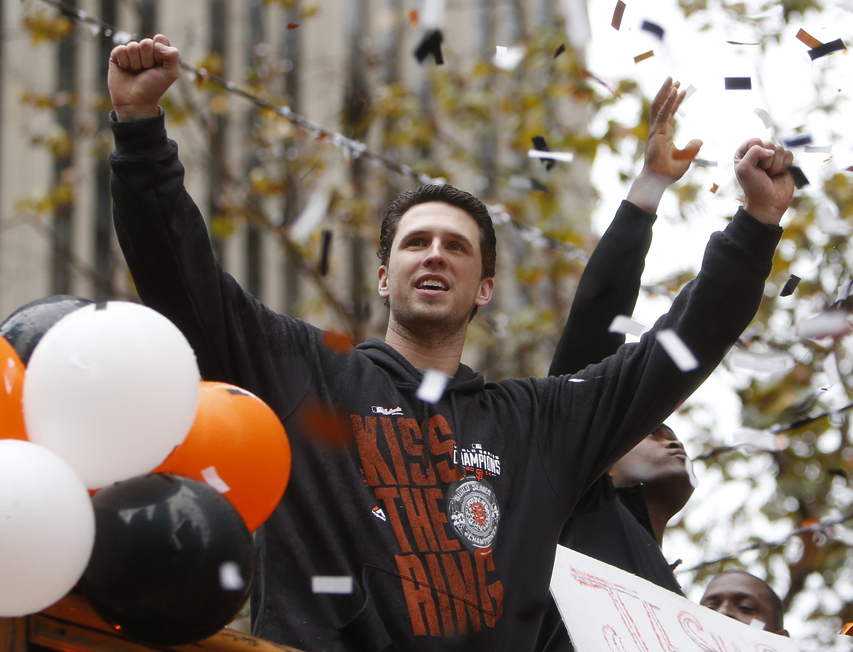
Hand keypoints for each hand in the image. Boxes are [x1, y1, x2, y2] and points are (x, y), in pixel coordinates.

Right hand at [108, 34, 179, 121]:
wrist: (136, 101)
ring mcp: (131, 53)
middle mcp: (145, 51)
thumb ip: (172, 55)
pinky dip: (124, 61)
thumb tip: (156, 41)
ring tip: (136, 72)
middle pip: (146, 42)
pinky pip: (120, 49)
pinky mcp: (117, 56)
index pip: (160, 39)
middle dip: (148, 59)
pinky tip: (125, 69)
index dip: (159, 52)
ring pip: (133, 46)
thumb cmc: (154, 88)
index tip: (159, 65)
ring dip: (136, 62)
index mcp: (159, 52)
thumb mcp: (170, 73)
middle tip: (147, 70)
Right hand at [627, 77, 702, 212]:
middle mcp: (658, 130)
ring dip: (665, 91)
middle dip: (667, 91)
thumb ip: (692, 148)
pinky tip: (674, 91)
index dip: (675, 101)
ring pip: (659, 106)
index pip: (668, 113)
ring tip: (672, 79)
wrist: (658, 180)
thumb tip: (700, 140)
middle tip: (674, 79)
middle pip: (661, 106)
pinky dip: (668, 101)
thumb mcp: (686, 159)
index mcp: (663, 135)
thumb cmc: (667, 173)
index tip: (682, 90)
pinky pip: (663, 113)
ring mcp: (656, 131)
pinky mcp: (657, 133)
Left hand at [734, 139, 794, 224]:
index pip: (754, 141)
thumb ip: (753, 152)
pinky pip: (789, 154)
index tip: (754, 165)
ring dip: (776, 165)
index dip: (756, 152)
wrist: (768, 203)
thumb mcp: (744, 169)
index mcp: (744, 154)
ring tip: (770, 175)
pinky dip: (785, 166)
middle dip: (767, 160)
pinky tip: (779, 174)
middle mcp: (757, 154)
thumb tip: (771, 151)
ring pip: (780, 149)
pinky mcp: (784, 162)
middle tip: (763, 172)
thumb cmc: (753, 187)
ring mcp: (771, 158)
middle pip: (769, 144)